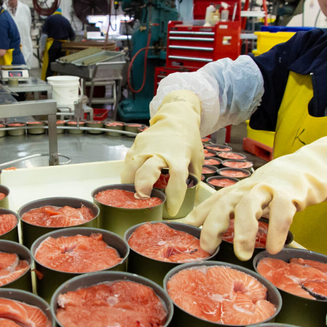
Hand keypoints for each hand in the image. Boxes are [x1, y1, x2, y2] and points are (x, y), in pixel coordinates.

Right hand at [121, 90, 203, 215]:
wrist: (177, 117)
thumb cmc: (189, 139)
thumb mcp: (198, 158)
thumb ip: (193, 178)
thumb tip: (189, 198)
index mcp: (179, 158)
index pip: (177, 180)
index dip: (174, 197)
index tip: (171, 210)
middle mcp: (161, 153)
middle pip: (147, 172)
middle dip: (142, 188)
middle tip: (142, 199)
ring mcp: (146, 147)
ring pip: (131, 167)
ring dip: (129, 183)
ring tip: (131, 194)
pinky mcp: (137, 143)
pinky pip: (128, 161)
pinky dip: (128, 172)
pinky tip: (132, 180)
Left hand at [185, 135, 326, 260]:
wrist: (322, 164)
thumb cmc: (290, 184)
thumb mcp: (264, 193)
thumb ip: (249, 208)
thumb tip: (230, 233)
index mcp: (245, 186)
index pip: (217, 198)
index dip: (199, 214)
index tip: (183, 230)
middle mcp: (254, 184)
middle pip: (226, 200)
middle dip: (214, 223)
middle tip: (207, 247)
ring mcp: (272, 186)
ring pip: (249, 204)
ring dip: (242, 230)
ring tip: (241, 253)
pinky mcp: (293, 190)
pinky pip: (282, 211)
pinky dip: (276, 230)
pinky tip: (274, 248)